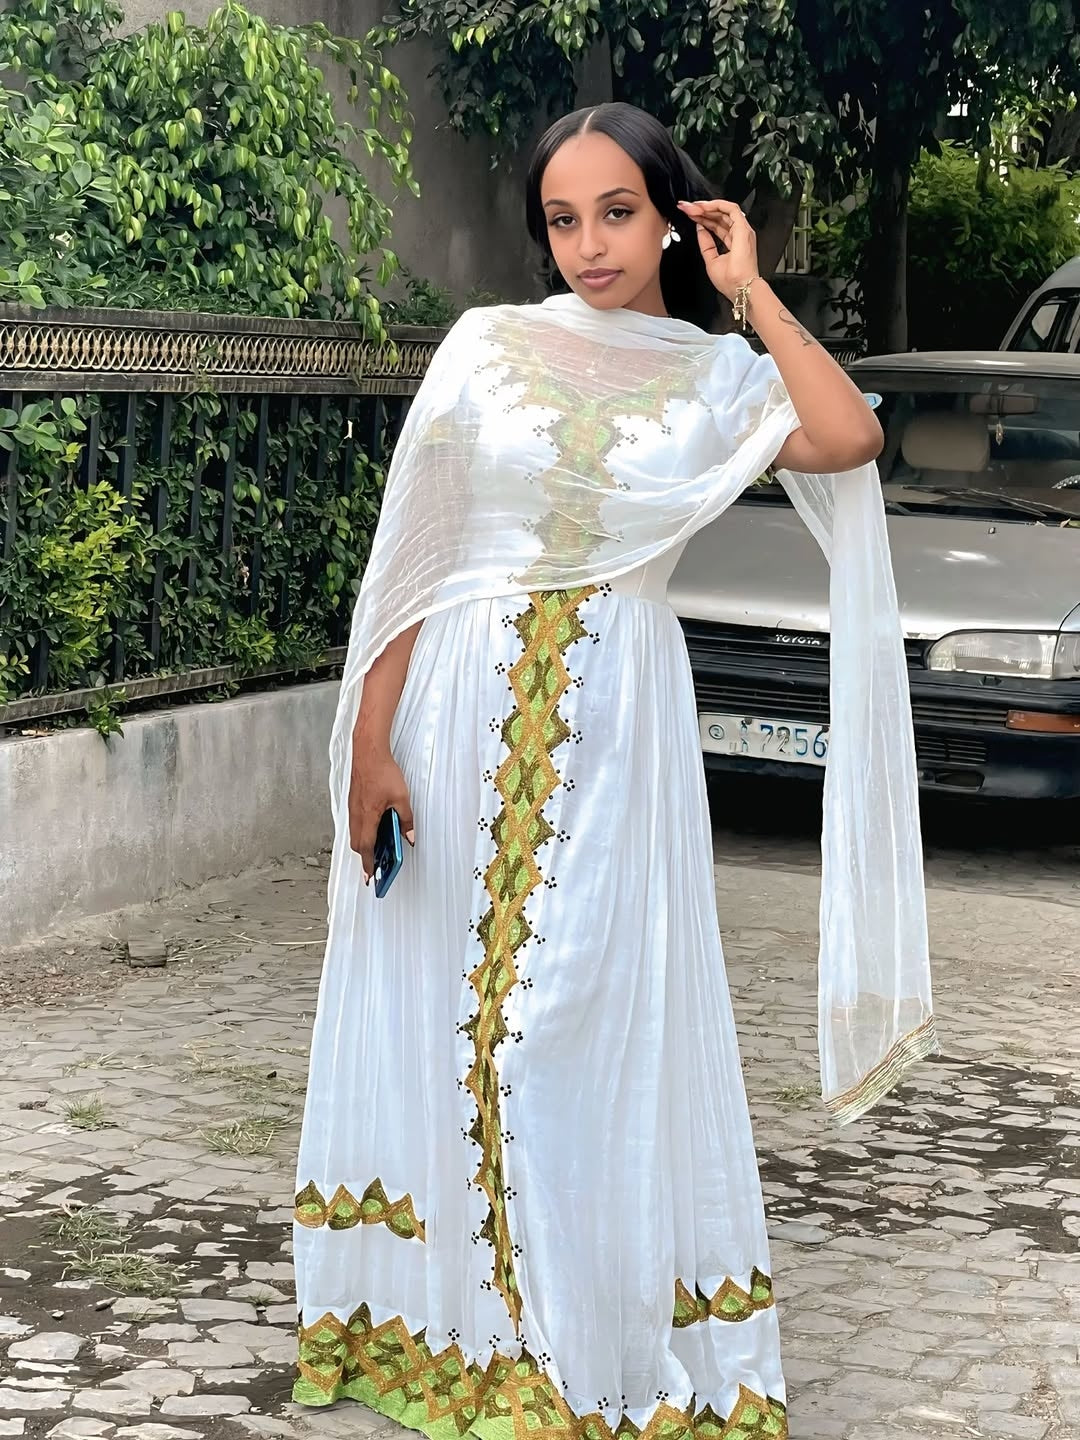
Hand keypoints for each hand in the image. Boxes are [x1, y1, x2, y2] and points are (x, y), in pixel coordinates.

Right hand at [348, 746, 414, 885]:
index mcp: (367, 816)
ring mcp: (353, 808)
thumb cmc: (382, 771)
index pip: (366, 847)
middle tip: (374, 867)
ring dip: (363, 844)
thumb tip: (409, 836)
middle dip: (365, 857)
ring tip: (375, 852)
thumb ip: (406, 819)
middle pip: (357, 844)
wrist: (368, 752)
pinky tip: (373, 830)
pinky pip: (355, 823)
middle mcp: (356, 815)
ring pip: (355, 833)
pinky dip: (362, 832)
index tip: (370, 876)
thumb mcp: (402, 797)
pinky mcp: (353, 802)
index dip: (367, 864)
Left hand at [677, 199, 759, 303]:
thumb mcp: (711, 259)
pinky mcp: (743, 228)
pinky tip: (704, 207)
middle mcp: (739, 234)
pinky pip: (731, 208)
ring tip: (693, 207)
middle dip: (702, 211)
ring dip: (707, 207)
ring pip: (724, 210)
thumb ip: (706, 243)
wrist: (739, 287)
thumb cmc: (731, 280)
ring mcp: (742, 230)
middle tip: (687, 208)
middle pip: (719, 217)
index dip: (703, 219)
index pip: (717, 225)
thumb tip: (699, 229)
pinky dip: (716, 205)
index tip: (690, 216)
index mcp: (733, 242)